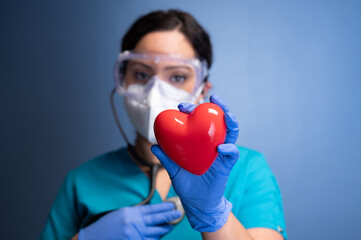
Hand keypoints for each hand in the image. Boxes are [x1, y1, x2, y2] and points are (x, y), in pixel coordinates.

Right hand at [78, 202, 181, 239]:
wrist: (94, 238)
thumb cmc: (107, 224)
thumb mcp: (122, 213)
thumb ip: (137, 213)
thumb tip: (152, 212)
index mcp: (131, 213)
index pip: (152, 209)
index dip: (163, 208)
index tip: (172, 205)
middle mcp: (134, 224)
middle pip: (156, 220)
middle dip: (169, 217)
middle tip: (178, 214)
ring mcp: (134, 236)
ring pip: (155, 232)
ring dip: (164, 229)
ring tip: (171, 225)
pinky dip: (155, 238)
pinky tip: (159, 235)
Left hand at [151, 94, 239, 232]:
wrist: (197, 203)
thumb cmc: (187, 184)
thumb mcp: (174, 170)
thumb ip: (166, 158)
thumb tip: (153, 146)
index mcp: (201, 142)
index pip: (201, 121)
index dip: (194, 110)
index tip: (182, 106)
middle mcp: (213, 144)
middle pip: (220, 121)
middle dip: (219, 108)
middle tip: (213, 98)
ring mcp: (221, 153)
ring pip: (231, 133)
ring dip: (231, 122)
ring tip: (227, 115)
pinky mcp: (227, 165)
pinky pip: (232, 154)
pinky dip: (229, 149)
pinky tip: (221, 147)